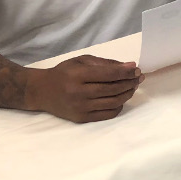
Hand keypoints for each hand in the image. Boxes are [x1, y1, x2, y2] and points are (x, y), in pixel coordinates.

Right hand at [27, 55, 143, 122]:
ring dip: (128, 93)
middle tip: (139, 77)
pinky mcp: (81, 118)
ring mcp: (80, 108)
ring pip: (113, 102)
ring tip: (133, 86)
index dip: (126, 72)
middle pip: (113, 89)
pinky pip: (108, 113)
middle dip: (130, 82)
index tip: (137, 69)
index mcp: (77, 75)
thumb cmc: (63, 73)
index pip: (108, 74)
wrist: (41, 91)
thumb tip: (130, 66)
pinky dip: (119, 105)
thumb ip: (105, 63)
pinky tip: (121, 98)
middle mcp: (78, 93)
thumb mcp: (81, 61)